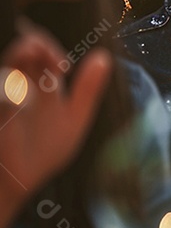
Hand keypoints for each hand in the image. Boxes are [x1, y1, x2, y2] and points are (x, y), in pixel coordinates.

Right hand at [0, 27, 110, 206]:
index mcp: (42, 84)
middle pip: (24, 53)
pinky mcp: (0, 117)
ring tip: (30, 50)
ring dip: (17, 56)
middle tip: (43, 50)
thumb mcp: (74, 118)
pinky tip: (14, 95)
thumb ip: (88, 89)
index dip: (49, 49)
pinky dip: (7, 97)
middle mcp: (21, 86)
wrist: (21, 181)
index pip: (42, 52)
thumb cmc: (46, 149)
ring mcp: (6, 100)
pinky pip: (2, 102)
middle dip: (33, 45)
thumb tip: (103, 56)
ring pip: (8, 69)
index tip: (62, 65)